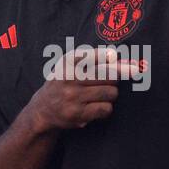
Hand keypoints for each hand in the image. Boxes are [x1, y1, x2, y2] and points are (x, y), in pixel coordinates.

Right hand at [26, 48, 141, 132]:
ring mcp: (73, 96)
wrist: (43, 109)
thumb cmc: (64, 83)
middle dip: (114, 79)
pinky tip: (97, 107)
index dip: (111, 58)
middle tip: (108, 82)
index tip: (120, 60)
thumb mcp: (72, 66)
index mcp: (69, 61)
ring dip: (111, 95)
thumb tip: (125, 61)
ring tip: (101, 95)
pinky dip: (106, 108)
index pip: (97, 55)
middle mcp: (70, 76)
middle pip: (110, 74)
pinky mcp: (77, 113)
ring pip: (111, 92)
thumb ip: (97, 60)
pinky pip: (106, 108)